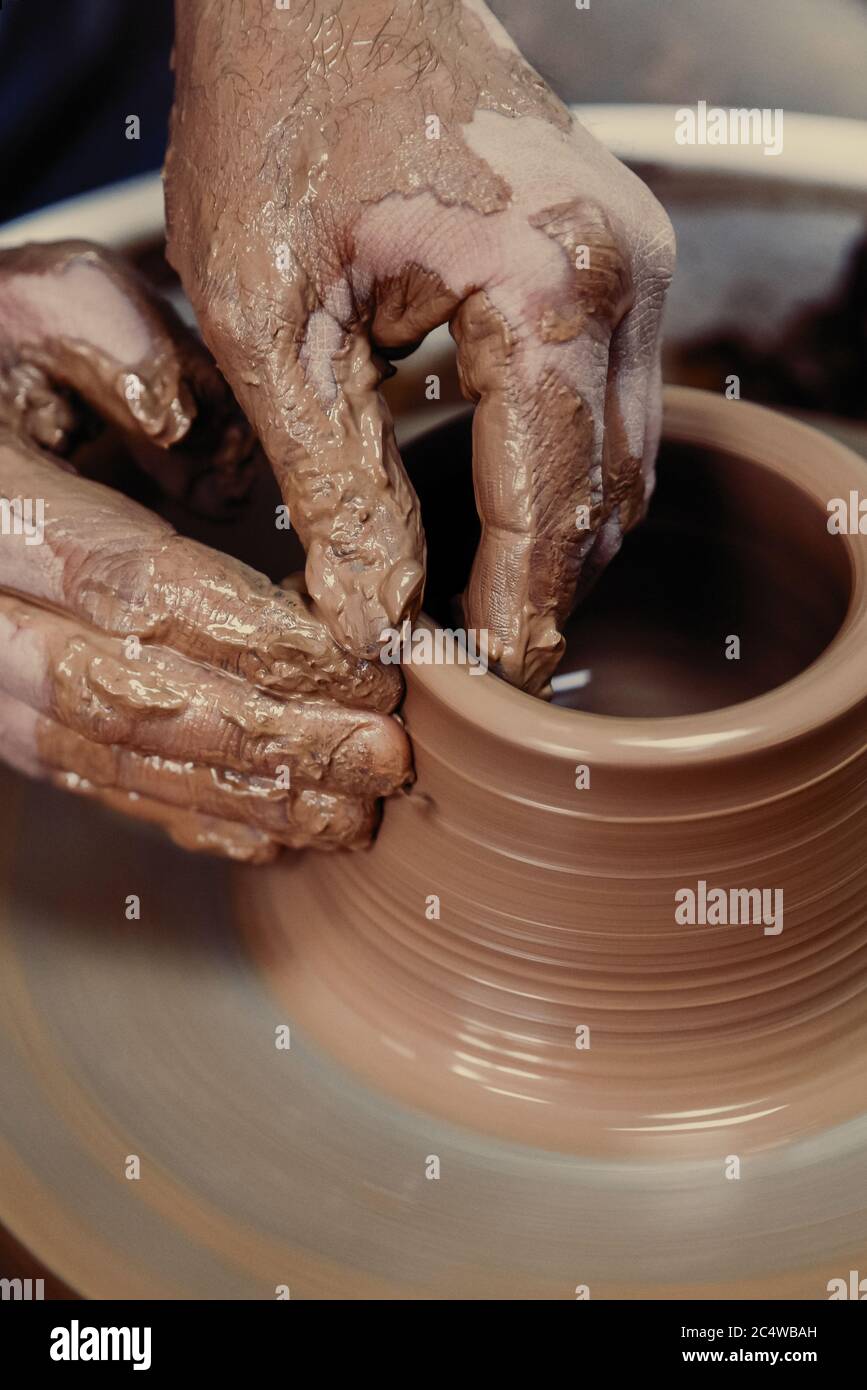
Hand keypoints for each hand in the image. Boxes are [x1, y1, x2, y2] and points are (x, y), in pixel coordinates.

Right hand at [0, 241, 409, 860]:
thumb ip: (117, 348)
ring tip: (351, 812)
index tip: (363, 664)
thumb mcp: (38, 307)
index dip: (255, 639)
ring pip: (121, 760)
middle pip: (136, 696)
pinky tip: (273, 833)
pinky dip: (192, 815)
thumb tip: (203, 452)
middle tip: (382, 756)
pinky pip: (100, 783)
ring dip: (246, 797)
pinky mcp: (12, 719)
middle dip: (272, 738)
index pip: (137, 587)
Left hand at [166, 0, 674, 693]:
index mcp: (549, 286)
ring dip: (557, 547)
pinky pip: (608, 407)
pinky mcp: (609, 261)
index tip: (470, 692)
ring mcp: (632, 263)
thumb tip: (373, 616)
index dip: (513, 621)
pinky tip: (497, 520)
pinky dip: (560, 480)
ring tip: (480, 615)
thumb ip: (334, 483)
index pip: (551, 512)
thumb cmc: (281, 110)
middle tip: (470, 673)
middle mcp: (623, 277)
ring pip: (625, 462)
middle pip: (610, 500)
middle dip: (543, 599)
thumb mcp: (272, 317)